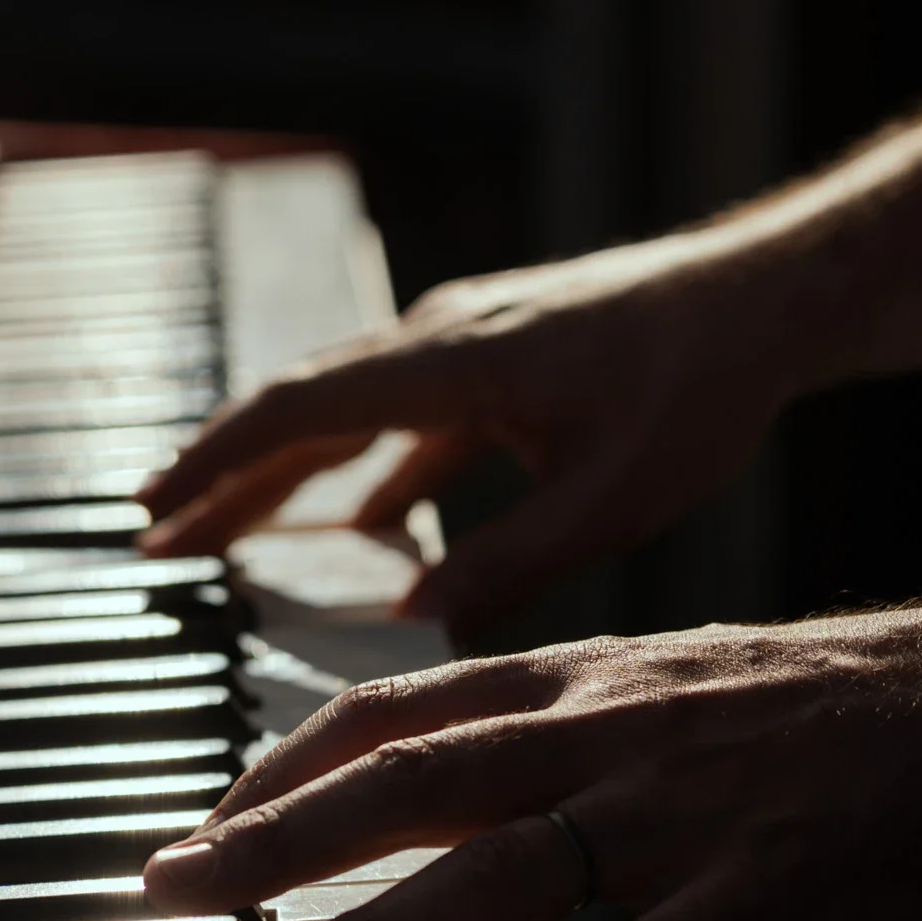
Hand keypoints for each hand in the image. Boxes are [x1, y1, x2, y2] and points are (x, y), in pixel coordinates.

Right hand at [134, 238, 807, 634]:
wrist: (767, 298)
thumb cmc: (698, 389)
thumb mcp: (606, 501)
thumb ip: (506, 567)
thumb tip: (412, 622)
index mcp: (449, 364)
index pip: (299, 410)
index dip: (219, 464)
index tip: (155, 510)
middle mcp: (440, 339)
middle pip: (301, 408)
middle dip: (223, 474)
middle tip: (154, 532)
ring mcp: (466, 343)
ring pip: (346, 410)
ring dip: (285, 470)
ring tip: (223, 529)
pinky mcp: (498, 357)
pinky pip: (406, 418)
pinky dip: (367, 469)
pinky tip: (361, 527)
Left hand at [142, 588, 921, 920]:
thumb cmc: (828, 702)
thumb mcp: (668, 677)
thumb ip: (558, 723)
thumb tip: (452, 783)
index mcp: (583, 676)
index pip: (396, 713)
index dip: (285, 770)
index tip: (206, 823)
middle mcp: (612, 726)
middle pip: (410, 782)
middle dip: (274, 842)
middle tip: (170, 897)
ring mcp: (685, 806)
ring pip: (500, 872)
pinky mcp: (766, 884)